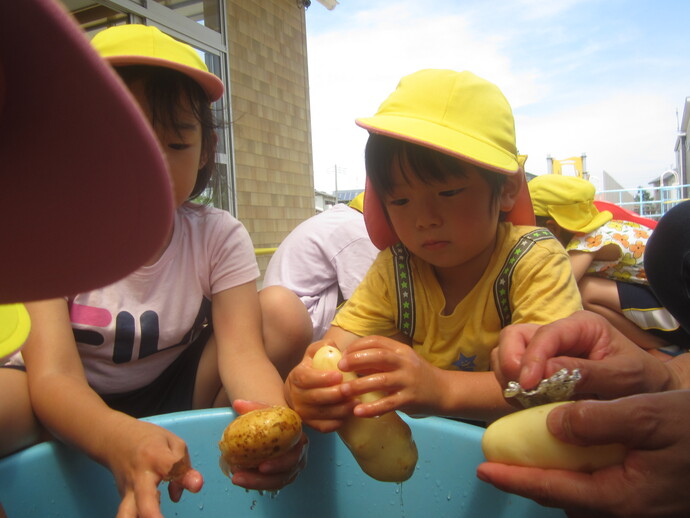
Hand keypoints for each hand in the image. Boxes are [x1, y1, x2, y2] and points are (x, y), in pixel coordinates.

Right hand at [106, 419, 202, 517]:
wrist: (115, 439)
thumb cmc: (149, 441)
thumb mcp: (173, 443)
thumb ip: (185, 466)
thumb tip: (194, 487)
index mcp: (155, 457)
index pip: (171, 467)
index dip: (184, 476)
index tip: (195, 485)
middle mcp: (139, 477)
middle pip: (144, 502)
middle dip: (153, 515)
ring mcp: (128, 492)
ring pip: (126, 514)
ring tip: (156, 517)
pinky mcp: (124, 501)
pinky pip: (129, 513)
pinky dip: (138, 516)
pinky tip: (153, 514)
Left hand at [228, 400, 307, 490]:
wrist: (279, 425)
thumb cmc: (275, 419)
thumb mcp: (267, 411)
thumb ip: (254, 408)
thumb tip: (238, 404)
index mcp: (299, 440)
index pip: (294, 454)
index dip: (279, 463)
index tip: (262, 466)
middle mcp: (298, 456)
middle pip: (285, 473)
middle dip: (264, 478)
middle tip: (242, 475)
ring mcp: (291, 468)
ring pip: (277, 482)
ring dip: (256, 483)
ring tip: (237, 477)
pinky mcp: (282, 476)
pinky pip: (271, 484)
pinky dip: (256, 483)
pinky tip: (241, 478)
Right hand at [284, 341, 353, 431]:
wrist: (298, 392)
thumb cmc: (311, 369)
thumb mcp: (313, 355)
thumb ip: (322, 347)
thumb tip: (332, 346)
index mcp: (297, 377)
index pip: (306, 378)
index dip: (322, 378)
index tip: (339, 375)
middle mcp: (296, 396)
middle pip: (316, 397)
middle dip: (336, 395)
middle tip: (352, 390)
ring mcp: (303, 412)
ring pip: (322, 414)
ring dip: (341, 409)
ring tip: (357, 402)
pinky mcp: (311, 425)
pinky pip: (325, 427)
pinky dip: (338, 422)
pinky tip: (349, 414)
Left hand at [337, 335, 441, 417]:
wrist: (445, 391)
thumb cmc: (417, 376)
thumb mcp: (401, 362)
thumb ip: (381, 361)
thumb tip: (351, 362)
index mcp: (401, 350)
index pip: (377, 341)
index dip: (358, 346)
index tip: (343, 355)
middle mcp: (405, 363)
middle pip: (378, 356)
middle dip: (356, 360)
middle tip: (340, 368)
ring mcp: (408, 381)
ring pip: (381, 380)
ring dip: (360, 385)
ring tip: (343, 391)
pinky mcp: (410, 399)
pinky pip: (388, 403)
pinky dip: (372, 408)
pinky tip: (358, 412)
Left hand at [477, 390, 689, 517]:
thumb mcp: (650, 415)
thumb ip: (599, 420)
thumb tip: (553, 423)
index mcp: (621, 496)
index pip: (554, 489)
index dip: (515, 479)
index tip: (483, 470)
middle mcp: (624, 509)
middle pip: (562, 495)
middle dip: (529, 478)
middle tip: (501, 457)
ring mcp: (634, 506)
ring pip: (579, 493)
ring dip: (552, 474)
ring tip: (529, 451)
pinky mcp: (641, 498)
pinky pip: (598, 487)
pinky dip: (577, 471)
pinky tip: (573, 449)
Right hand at [492, 311, 672, 400]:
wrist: (650, 397)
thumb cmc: (644, 382)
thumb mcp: (625, 378)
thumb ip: (587, 373)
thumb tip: (545, 373)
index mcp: (581, 326)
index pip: (544, 334)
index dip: (531, 357)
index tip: (528, 385)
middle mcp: (557, 334)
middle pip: (513, 337)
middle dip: (510, 363)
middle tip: (522, 390)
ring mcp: (544, 352)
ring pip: (506, 354)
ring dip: (509, 378)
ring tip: (526, 400)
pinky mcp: (537, 372)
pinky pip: (510, 375)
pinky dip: (512, 389)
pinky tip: (529, 404)